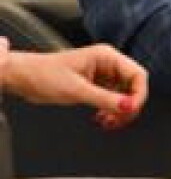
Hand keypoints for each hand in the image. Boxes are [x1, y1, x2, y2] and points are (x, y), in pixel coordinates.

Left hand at [0, 38, 147, 129]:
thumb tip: (128, 107)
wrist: (25, 78)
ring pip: (124, 94)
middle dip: (128, 105)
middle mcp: (108, 64)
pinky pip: (112, 98)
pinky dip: (110, 111)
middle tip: (118, 120)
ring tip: (107, 122)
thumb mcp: (77, 90)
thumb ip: (104, 99)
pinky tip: (101, 118)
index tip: (130, 111)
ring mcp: (103, 74)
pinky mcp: (96, 84)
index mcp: (108, 57)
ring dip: (119, 110)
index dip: (138, 94)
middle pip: (133, 85)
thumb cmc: (44, 75)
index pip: (137, 74)